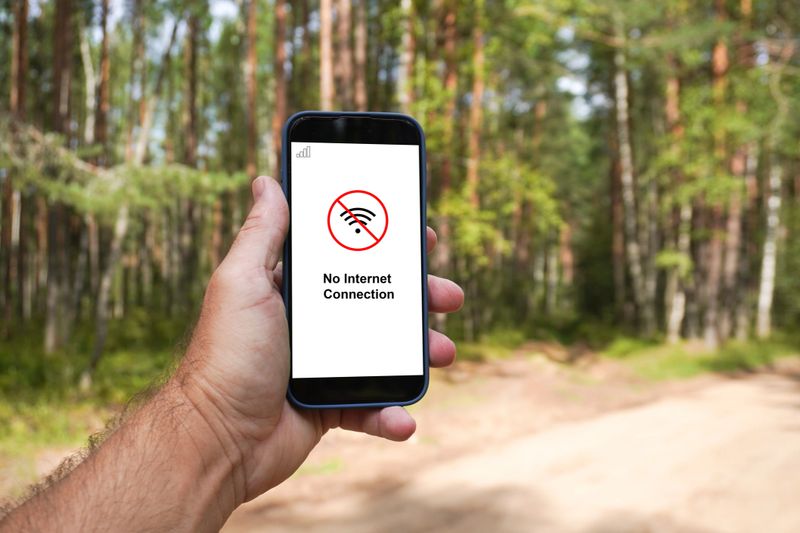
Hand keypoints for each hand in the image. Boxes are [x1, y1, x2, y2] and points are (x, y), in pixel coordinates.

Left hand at [176, 176, 463, 503]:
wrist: (217, 440)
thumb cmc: (225, 356)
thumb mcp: (242, 283)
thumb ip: (262, 234)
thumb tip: (266, 181)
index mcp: (294, 288)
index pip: (348, 255)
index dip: (387, 243)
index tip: (420, 234)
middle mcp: (313, 323)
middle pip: (379, 300)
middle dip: (418, 296)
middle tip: (447, 296)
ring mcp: (325, 364)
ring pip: (387, 351)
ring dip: (420, 351)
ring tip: (443, 352)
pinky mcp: (331, 405)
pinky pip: (372, 405)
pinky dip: (391, 412)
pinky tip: (403, 417)